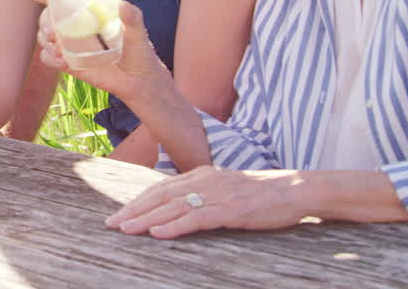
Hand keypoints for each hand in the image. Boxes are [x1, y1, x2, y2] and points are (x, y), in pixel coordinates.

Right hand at [32, 0, 168, 100]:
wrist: (139, 81)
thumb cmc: (139, 51)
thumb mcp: (138, 33)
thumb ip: (133, 18)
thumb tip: (124, 6)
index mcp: (89, 13)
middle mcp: (76, 27)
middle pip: (48, 17)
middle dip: (43, 21)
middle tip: (51, 31)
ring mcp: (70, 46)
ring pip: (44, 38)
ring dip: (44, 41)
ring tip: (58, 49)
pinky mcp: (69, 64)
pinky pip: (49, 59)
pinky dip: (49, 58)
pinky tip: (62, 62)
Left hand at [107, 165, 307, 238]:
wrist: (295, 189)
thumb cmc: (260, 193)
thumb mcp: (224, 188)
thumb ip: (201, 193)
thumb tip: (177, 207)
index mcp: (201, 175)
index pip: (160, 188)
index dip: (138, 201)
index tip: (120, 213)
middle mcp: (204, 181)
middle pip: (160, 196)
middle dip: (134, 210)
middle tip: (113, 223)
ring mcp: (216, 194)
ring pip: (173, 207)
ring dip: (146, 219)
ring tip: (126, 229)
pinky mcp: (230, 209)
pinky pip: (196, 218)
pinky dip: (174, 226)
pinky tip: (158, 233)